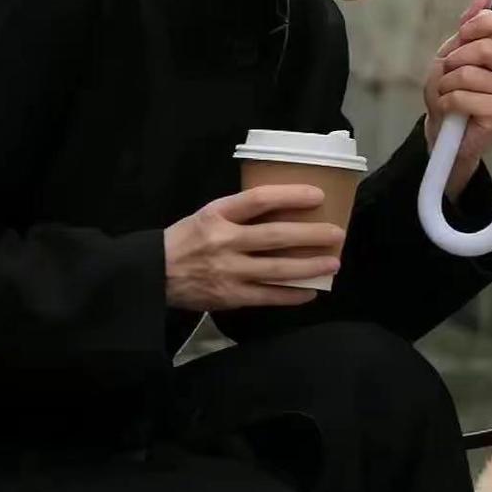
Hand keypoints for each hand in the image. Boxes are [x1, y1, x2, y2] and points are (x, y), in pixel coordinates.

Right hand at [163, 184, 344, 311]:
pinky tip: (311, 292)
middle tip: (337, 233)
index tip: (317, 195)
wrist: (154, 274)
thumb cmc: (185, 240)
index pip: (259, 199)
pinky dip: (292, 295)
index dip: (290, 195)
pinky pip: (268, 296)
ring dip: (309, 267)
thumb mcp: (206, 216)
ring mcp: (228, 271)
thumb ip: (237, 213)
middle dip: (310, 235)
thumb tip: (281, 211)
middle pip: (275, 236)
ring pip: (277, 269)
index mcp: (217, 215)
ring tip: (333, 263)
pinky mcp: (230, 296)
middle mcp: (224, 241)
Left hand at [423, 0, 491, 199]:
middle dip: (455, 59)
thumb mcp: (454, 53)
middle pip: (486, 48)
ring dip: (446, 84)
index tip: (465, 33)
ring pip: (469, 74)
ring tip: (449, 95)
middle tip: (449, 74)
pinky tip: (451, 110)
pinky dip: (447, 101)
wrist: (445, 130)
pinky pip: (464, 96)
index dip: (486, 23)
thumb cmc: (452, 90)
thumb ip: (469, 26)